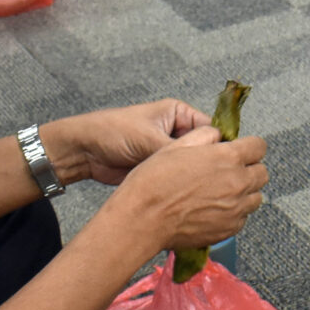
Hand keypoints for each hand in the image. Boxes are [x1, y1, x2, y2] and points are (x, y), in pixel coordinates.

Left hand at [41, 99, 207, 185]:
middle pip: (203, 149)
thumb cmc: (113, 132)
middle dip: (206, 164)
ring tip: (199, 190)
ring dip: (192, 177)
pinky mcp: (159, 170)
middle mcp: (177, 132)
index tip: (225, 164)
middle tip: (213, 182)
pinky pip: (177, 179)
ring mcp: (168, 152)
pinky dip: (180, 186)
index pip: (211, 129)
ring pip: (191, 167)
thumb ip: (178, 149)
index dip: (218, 146)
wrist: (84, 152)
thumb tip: (205, 162)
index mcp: (179, 114)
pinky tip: (187, 195)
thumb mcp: (149, 138)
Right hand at [123, 130, 268, 252]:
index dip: (249, 146)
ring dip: (244, 192)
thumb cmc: (154, 183)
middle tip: (231, 170)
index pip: (259, 147)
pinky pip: (242, 218)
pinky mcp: (228, 229)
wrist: (143, 219)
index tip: (241, 149)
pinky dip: (234, 213)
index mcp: (227, 158)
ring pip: (255, 197)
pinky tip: (214, 209)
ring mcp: (235, 209)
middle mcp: (237, 183)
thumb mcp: (177, 146)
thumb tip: (216, 135)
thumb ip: (204, 136)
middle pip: (262, 173)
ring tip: (222, 192)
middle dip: (249, 169)